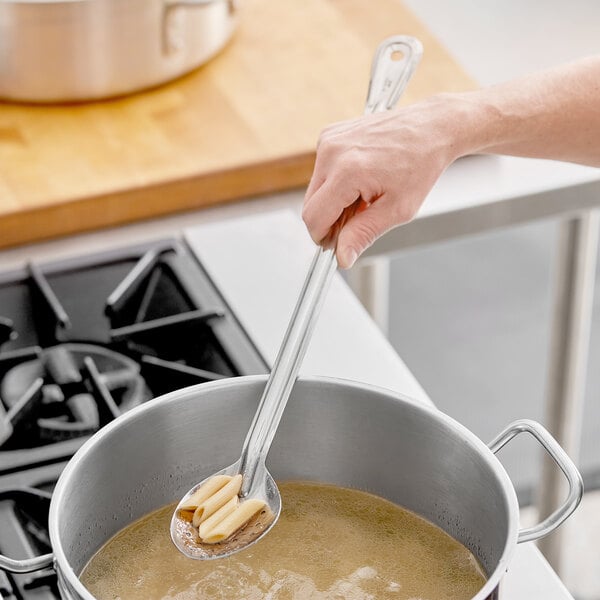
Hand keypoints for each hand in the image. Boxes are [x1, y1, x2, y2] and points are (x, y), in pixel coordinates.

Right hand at [302, 94, 468, 267]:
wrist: (430, 128)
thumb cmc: (420, 165)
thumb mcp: (397, 209)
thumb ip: (363, 234)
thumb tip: (342, 258)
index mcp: (347, 171)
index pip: (313, 218)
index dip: (323, 237)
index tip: (339, 242)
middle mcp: (332, 152)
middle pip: (310, 205)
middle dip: (330, 220)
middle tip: (360, 219)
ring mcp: (328, 141)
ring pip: (314, 190)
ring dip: (333, 202)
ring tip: (365, 197)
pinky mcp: (329, 135)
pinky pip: (321, 172)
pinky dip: (336, 183)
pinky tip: (360, 181)